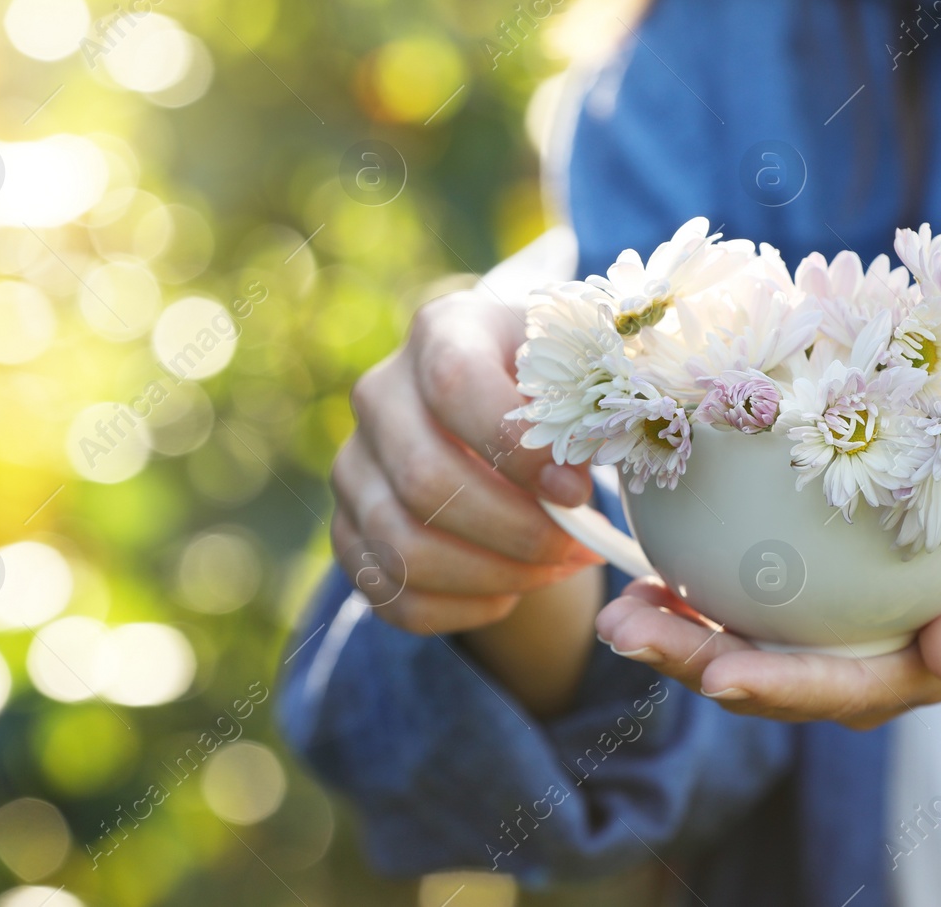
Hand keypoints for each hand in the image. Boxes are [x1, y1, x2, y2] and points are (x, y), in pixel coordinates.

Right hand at [331, 289, 600, 635]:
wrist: (503, 410)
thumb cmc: (556, 385)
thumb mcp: (583, 367)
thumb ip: (592, 400)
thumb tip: (587, 464)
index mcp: (443, 331)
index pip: (454, 384)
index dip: (515, 448)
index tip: (577, 490)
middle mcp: (381, 393)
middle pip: (424, 480)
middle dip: (516, 531)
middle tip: (580, 547)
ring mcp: (354, 464)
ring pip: (403, 548)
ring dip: (494, 576)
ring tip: (554, 570)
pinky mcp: (348, 529)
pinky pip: (393, 595)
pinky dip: (462, 609)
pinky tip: (511, 591)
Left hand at [592, 473, 940, 728]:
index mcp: (906, 673)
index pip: (830, 688)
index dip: (772, 685)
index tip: (716, 669)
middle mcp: (851, 668)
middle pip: (762, 678)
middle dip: (687, 663)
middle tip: (624, 627)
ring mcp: (820, 641)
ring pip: (734, 648)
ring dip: (670, 634)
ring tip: (616, 605)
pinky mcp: (800, 605)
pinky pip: (737, 606)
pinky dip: (689, 592)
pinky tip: (644, 565)